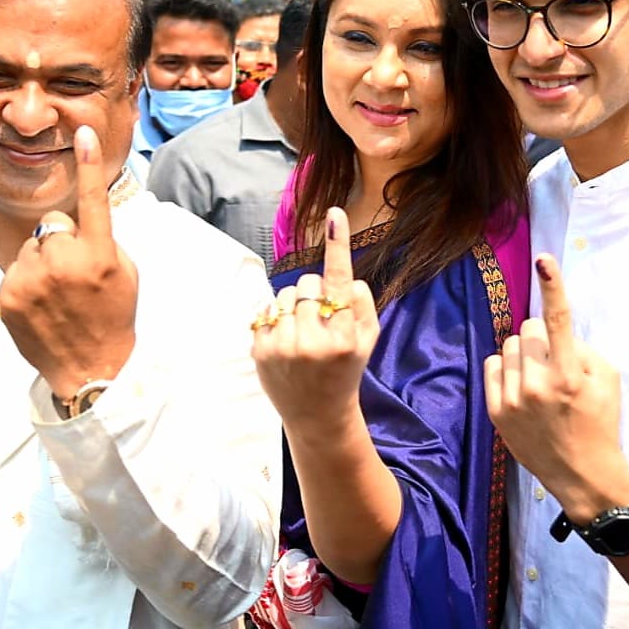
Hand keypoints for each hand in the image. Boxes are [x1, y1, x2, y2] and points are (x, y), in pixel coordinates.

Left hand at [0, 125, 137, 400]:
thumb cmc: (113, 316)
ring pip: (32, 247)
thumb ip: (102, 242)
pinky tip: (42, 306)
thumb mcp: (124, 273)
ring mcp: (33, 280)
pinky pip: (17, 269)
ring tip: (58, 294)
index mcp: (99, 255)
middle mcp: (64, 263)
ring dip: (42, 262)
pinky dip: (27, 283)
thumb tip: (79, 224)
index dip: (90, 164)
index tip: (84, 132)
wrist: (90, 368)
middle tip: (75, 274)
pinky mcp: (9, 295)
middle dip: (62, 240)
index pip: (94, 200)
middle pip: (53, 225)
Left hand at [252, 208, 378, 433]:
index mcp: (344, 337)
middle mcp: (313, 341)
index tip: (335, 214)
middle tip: (321, 321)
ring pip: (285, 294)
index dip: (338, 245)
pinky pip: (266, 309)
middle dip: (315, 294)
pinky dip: (276, 317)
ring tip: (302, 332)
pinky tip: (286, 340)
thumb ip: (362, 304)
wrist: (317, 414)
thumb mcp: (368, 340)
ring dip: (294, 305)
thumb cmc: (346, 370)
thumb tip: (345, 277)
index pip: (341, 282)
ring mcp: (283, 348)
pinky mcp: (261, 350)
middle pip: (308, 283)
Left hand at [485, 253, 628, 522]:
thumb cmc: (599, 422)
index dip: (554, 286)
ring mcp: (514, 399)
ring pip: (509, 346)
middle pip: (529, 328)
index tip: (544, 259)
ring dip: (523, 355)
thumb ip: (581, 349)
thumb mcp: (607, 381)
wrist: (583, 475)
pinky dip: (507, 370)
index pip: (559, 321)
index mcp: (570, 374)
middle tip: (556, 363)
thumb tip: (554, 332)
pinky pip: (493, 364)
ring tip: (540, 380)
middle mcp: (538, 384)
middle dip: (542, 338)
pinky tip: (523, 389)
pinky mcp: (496, 411)